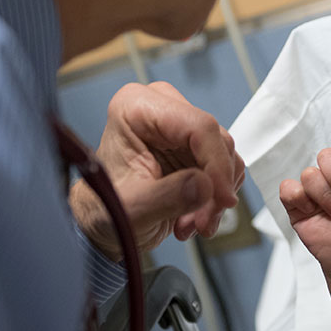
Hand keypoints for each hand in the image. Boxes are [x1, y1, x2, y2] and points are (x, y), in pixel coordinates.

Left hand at [71, 81, 244, 259]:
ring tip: (190, 223)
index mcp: (135, 107)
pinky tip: (192, 216)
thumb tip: (204, 186)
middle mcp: (161, 108)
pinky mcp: (193, 146)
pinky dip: (215, 197)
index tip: (222, 199)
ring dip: (215, 197)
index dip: (217, 164)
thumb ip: (166, 197)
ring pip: (225, 156)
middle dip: (215, 186)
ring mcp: (180, 126)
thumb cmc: (105, 210)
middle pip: (216, 141)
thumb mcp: (131, 210)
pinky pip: (225, 167)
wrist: (105, 222)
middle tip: (202, 222)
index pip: (199, 126)